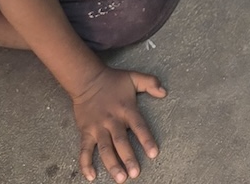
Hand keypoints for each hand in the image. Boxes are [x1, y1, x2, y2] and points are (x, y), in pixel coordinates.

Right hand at [71, 66, 164, 182]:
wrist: (87, 79)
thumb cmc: (112, 80)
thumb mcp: (134, 77)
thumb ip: (150, 83)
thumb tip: (164, 92)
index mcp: (126, 109)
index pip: (139, 126)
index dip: (146, 139)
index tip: (154, 154)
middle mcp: (112, 120)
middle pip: (121, 141)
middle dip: (128, 158)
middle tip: (135, 173)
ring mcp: (98, 127)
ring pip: (105, 149)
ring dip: (112, 164)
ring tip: (120, 178)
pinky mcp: (86, 131)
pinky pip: (84, 150)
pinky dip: (86, 163)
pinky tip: (91, 176)